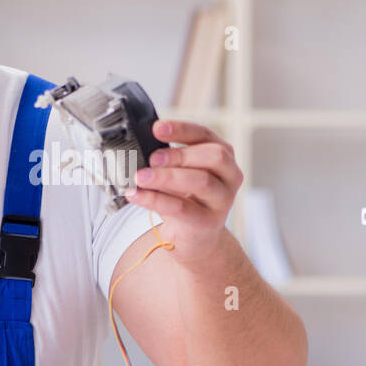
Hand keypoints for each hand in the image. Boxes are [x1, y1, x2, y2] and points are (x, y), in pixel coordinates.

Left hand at [122, 119, 242, 265]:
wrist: (195, 237)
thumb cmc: (187, 197)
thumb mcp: (182, 173)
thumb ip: (168, 159)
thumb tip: (139, 148)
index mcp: (223, 155)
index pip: (205, 135)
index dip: (181, 129)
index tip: (157, 128)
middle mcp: (230, 176)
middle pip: (213, 156)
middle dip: (180, 154)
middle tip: (152, 158)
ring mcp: (222, 200)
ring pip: (201, 182)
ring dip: (167, 177)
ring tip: (141, 177)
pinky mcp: (208, 222)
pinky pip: (181, 208)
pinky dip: (155, 199)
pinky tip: (136, 195)